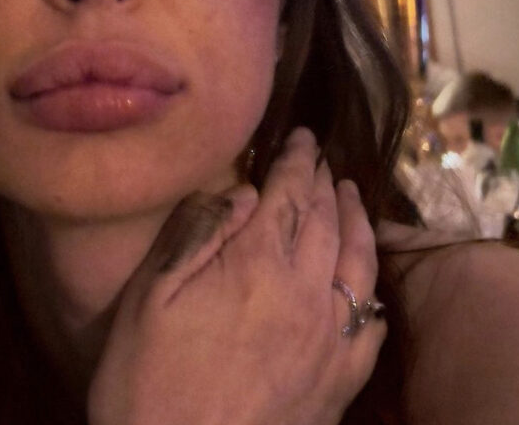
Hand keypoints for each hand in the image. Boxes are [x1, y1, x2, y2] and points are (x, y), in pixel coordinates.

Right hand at [88, 128, 384, 424]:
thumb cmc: (148, 382)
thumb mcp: (150, 297)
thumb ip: (198, 232)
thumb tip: (244, 188)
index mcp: (258, 266)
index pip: (290, 193)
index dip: (297, 159)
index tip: (300, 135)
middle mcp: (306, 294)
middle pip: (327, 220)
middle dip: (325, 181)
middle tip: (320, 157)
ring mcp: (330, 341)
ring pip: (358, 262)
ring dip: (357, 220)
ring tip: (351, 195)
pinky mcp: (341, 383)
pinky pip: (369, 324)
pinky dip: (371, 288)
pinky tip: (365, 279)